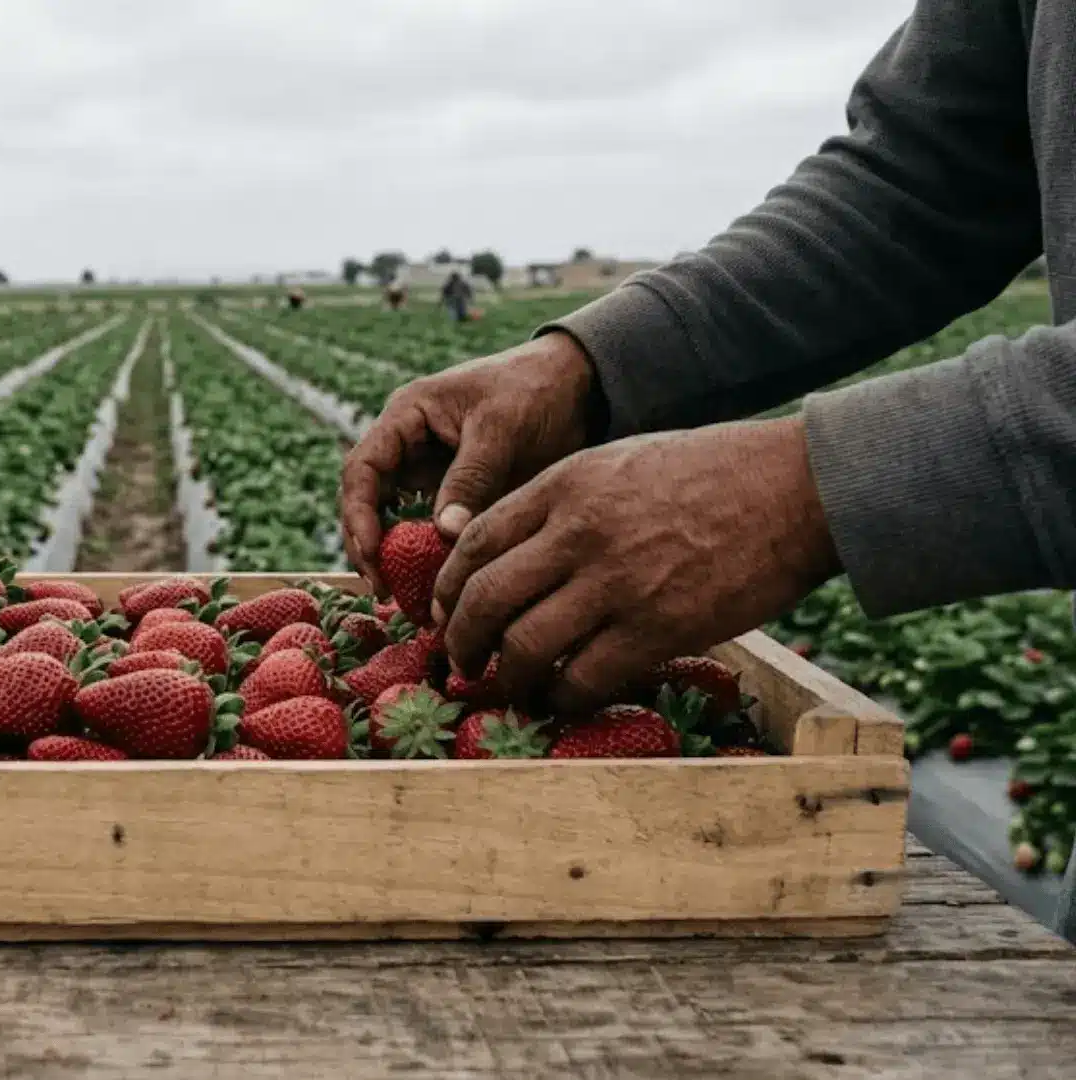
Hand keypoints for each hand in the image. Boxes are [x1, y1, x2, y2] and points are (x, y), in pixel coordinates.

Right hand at [340, 332, 593, 595]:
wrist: (579, 387)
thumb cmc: (534, 390)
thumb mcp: (501, 428)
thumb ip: (471, 478)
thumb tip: (445, 533)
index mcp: (406, 416)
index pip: (363, 468)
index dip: (358, 513)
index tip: (371, 553)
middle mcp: (408, 447)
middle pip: (368, 500)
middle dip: (369, 546)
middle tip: (383, 589)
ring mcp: (429, 473)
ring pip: (396, 521)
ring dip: (396, 557)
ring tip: (404, 597)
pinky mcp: (455, 496)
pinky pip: (431, 531)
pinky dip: (429, 557)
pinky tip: (437, 585)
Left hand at [433, 415, 842, 713]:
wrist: (797, 487)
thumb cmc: (714, 472)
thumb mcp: (619, 463)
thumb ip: (565, 503)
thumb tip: (519, 555)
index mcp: (563, 486)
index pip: (474, 542)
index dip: (446, 587)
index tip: (442, 612)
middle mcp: (577, 532)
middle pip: (483, 598)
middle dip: (460, 640)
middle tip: (461, 662)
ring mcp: (615, 583)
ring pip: (523, 645)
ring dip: (507, 677)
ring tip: (510, 689)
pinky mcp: (657, 628)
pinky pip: (583, 678)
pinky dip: (562, 698)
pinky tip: (562, 700)